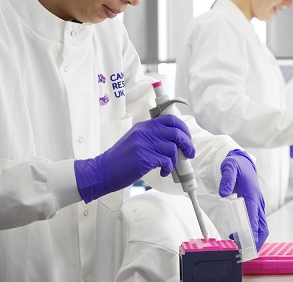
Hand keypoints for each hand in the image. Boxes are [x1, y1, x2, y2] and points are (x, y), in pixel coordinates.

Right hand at [74, 115, 193, 202]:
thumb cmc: (121, 159)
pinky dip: (168, 168)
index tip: (187, 138)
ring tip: (168, 167)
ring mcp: (144, 145)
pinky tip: (163, 172)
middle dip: (187, 144)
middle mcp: (145, 132)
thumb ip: (152, 136)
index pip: (170, 120)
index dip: (183, 128)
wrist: (103, 170)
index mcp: (144, 126)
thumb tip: (175, 142)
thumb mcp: (136, 140)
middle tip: (189, 154)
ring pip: (172, 149)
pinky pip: (166, 161)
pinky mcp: (144, 158)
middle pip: (176, 133)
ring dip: (175, 161)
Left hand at [219, 149, 267, 249]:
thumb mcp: (230, 167)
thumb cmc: (237, 166)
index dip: (252, 231)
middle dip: (256, 242)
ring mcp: (258, 206)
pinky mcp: (254, 208)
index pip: (254, 217)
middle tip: (245, 252)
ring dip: (254, 240)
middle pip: (262, 227)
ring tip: (240, 248)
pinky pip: (256, 224)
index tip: (247, 243)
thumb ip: (227, 179)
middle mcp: (258, 203)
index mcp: (253, 195)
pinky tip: (238, 237)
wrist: (243, 162)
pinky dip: (251, 234)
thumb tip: (223, 193)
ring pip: (261, 227)